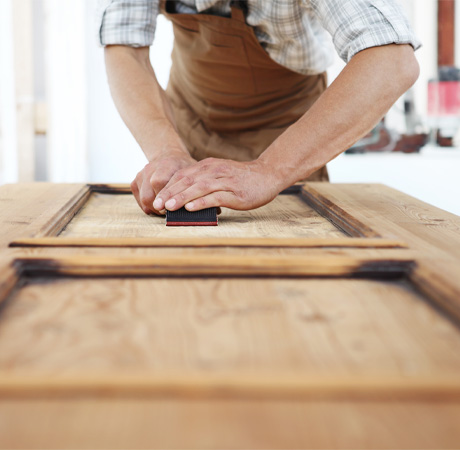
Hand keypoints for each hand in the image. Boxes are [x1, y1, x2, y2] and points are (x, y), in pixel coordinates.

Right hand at [131, 151, 196, 214]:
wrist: (169, 156)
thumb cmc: (184, 167)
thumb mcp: (193, 172)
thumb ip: (192, 186)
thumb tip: (195, 204)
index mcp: (166, 164)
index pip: (158, 182)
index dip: (165, 199)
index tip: (173, 207)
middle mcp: (150, 168)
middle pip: (148, 196)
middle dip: (160, 208)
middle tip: (170, 213)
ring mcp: (141, 174)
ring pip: (144, 200)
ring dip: (155, 209)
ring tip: (166, 210)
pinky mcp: (136, 181)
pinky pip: (139, 200)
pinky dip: (149, 206)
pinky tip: (159, 206)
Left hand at [153, 158, 283, 211]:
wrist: (268, 175)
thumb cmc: (241, 179)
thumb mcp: (219, 175)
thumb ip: (203, 182)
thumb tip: (184, 197)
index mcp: (207, 166)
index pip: (182, 176)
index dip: (167, 187)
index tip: (156, 200)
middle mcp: (214, 171)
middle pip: (187, 181)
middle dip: (170, 193)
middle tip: (156, 205)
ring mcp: (225, 181)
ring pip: (199, 188)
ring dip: (182, 197)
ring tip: (169, 207)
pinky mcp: (235, 192)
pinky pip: (215, 196)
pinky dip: (202, 202)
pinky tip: (191, 208)